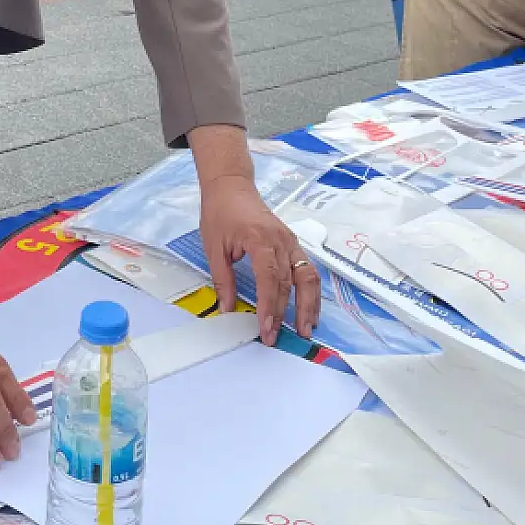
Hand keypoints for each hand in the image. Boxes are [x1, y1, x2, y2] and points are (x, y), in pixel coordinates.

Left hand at [199, 174, 319, 342]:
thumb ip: (222, 280)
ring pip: (308, 276)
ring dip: (308, 305)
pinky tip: (308, 310)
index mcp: (260, 239)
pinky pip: (307, 269)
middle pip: (289, 282)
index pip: (270, 278)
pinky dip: (310, 292)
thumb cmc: (219, 214)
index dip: (269, 306)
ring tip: (304, 330)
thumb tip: (227, 309)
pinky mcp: (293, 243)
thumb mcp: (213, 247)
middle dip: (284, 313)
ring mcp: (291, 241)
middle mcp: (282, 241)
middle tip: (276, 337)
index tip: (265, 328)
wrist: (231, 186)